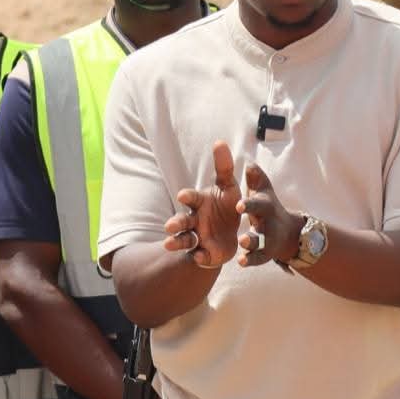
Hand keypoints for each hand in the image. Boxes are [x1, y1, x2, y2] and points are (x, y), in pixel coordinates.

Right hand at [163, 141, 242, 267]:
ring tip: (168, 244)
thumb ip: (224, 167)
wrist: (230, 232)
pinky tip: (199, 257)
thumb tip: (219, 141)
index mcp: (200, 202)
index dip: (187, 197)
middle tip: (169, 226)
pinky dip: (199, 257)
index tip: (182, 196)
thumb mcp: (228, 187)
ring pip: (183, 240)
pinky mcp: (204, 253)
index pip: (191, 198)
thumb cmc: (225, 205)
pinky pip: (199, 256)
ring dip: (176, 242)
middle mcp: (194, 220)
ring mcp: (197, 237)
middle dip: (175, 223)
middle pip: (182, 221)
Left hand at [234, 162, 301, 268]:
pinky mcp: (265, 254)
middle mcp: (268, 223)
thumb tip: (250, 163)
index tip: (238, 206)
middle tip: (242, 232)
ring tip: (242, 243)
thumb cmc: (269, 207)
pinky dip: (250, 260)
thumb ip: (256, 178)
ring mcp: (268, 239)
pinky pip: (258, 258)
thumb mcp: (264, 192)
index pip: (258, 204)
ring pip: (259, 243)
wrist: (288, 232)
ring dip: (251, 244)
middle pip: (261, 225)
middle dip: (253, 223)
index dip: (249, 204)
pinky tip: (240, 261)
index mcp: (265, 206)